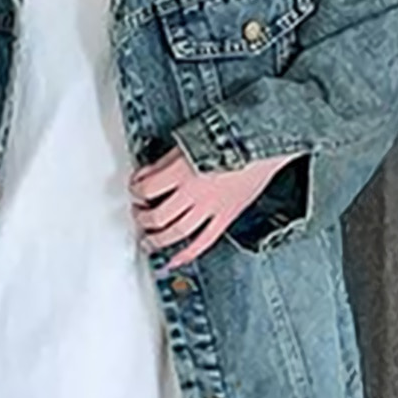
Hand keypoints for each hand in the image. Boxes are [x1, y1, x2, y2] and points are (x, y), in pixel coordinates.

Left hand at [129, 145, 301, 271]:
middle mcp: (193, 194)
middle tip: (139, 216)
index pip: (146, 189)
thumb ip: (165, 163)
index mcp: (181, 172)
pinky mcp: (226, 217)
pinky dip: (187, 254)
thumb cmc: (231, 137)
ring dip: (157, 240)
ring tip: (148, 242)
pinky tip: (174, 260)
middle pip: (157, 216)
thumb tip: (147, 175)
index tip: (135, 189)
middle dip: (143, 218)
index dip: (135, 190)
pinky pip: (203, 241)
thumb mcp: (188, 142)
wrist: (262, 142)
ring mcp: (210, 208)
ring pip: (176, 233)